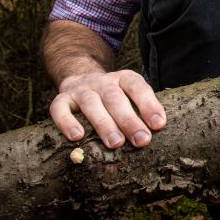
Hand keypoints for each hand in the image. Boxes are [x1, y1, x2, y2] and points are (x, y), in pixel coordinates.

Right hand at [49, 69, 166, 148]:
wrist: (80, 77)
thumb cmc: (113, 97)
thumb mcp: (129, 96)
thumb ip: (140, 110)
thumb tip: (154, 133)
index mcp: (123, 79)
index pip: (136, 87)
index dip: (148, 104)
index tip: (158, 124)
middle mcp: (102, 82)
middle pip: (115, 98)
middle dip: (129, 120)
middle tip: (142, 140)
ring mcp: (81, 90)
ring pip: (91, 104)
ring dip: (104, 124)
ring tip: (116, 143)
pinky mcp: (62, 99)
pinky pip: (60, 109)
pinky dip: (66, 122)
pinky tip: (76, 137)